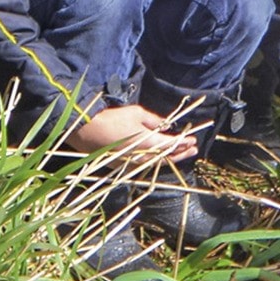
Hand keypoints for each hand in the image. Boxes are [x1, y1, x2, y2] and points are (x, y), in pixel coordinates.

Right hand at [66, 104, 197, 162]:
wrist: (86, 131)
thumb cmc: (112, 118)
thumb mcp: (136, 113)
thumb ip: (154, 120)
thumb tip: (167, 125)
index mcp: (148, 143)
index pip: (172, 145)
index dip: (184, 143)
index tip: (194, 140)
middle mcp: (143, 157)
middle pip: (167, 158)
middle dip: (181, 153)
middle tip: (193, 149)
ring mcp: (133, 164)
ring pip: (156, 164)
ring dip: (169, 159)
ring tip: (180, 154)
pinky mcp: (123, 167)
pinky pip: (144, 166)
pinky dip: (154, 162)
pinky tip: (158, 157)